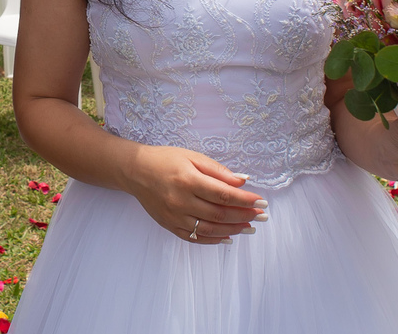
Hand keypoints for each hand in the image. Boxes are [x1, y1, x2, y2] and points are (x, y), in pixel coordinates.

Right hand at [123, 146, 266, 244]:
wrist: (135, 171)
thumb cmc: (165, 159)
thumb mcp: (192, 156)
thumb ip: (218, 170)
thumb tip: (243, 181)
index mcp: (189, 180)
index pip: (224, 194)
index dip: (245, 200)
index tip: (261, 202)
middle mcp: (181, 201)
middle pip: (219, 214)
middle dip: (244, 216)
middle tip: (262, 216)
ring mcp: (174, 216)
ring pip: (209, 229)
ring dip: (233, 230)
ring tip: (250, 228)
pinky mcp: (169, 225)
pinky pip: (194, 238)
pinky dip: (213, 240)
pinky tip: (227, 237)